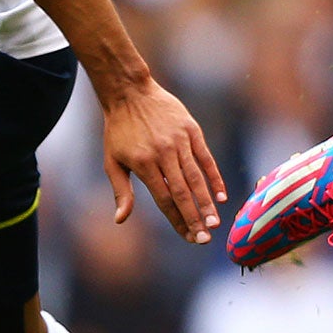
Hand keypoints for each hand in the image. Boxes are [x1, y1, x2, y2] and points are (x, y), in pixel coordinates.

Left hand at [101, 81, 227, 243]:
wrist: (129, 92)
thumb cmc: (119, 130)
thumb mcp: (112, 161)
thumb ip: (121, 191)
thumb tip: (121, 220)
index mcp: (143, 164)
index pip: (164, 200)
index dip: (177, 221)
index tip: (188, 238)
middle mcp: (162, 154)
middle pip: (182, 192)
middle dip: (195, 218)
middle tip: (205, 240)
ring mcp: (179, 141)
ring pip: (196, 177)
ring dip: (206, 203)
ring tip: (214, 224)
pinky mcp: (191, 130)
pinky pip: (205, 157)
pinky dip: (214, 177)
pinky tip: (221, 196)